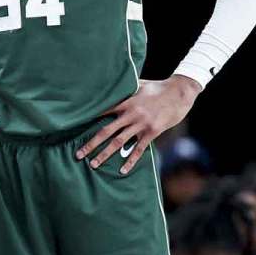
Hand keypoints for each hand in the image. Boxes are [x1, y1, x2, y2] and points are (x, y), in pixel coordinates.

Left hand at [74, 76, 199, 174]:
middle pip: (106, 131)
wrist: (180, 92)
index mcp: (125, 102)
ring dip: (105, 154)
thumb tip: (114, 84)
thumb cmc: (159, 87)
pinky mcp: (152, 132)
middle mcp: (131, 114)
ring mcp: (141, 124)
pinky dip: (130, 160)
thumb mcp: (140, 84)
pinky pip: (139, 149)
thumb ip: (126, 88)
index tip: (75, 130)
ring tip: (93, 164)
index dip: (89, 122)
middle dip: (91, 144)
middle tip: (78, 154)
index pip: (102, 113)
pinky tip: (122, 170)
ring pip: (119, 142)